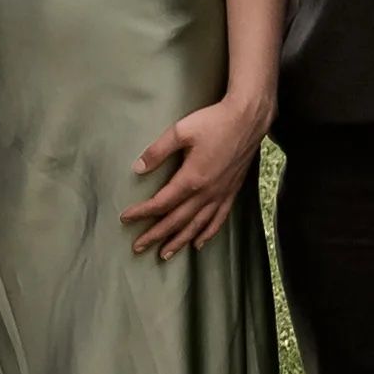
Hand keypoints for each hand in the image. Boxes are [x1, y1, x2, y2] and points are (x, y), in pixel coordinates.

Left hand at [121, 94, 270, 258]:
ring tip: (164, 254)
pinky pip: (218, 219)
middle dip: (156, 235)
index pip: (161, 203)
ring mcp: (221, 194)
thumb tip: (137, 168)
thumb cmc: (213, 122)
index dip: (142, 212)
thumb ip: (157, 151)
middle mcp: (207, 192)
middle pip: (177, 220)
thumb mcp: (180, 131)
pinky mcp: (231, 192)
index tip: (126, 218)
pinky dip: (207, 233)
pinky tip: (198, 243)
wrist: (247, 119)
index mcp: (191, 179)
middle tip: (138, 247)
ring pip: (197, 226)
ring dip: (179, 241)